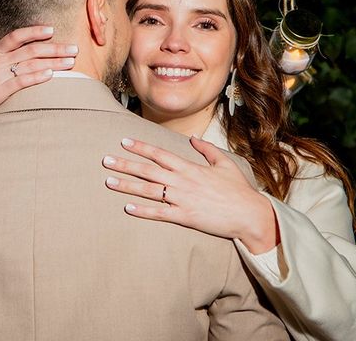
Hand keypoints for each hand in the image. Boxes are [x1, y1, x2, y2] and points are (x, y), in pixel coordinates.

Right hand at [0, 8, 78, 135]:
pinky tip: (51, 76)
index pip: (16, 36)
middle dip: (54, 48)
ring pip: (30, 65)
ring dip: (53, 63)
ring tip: (70, 62)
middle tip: (74, 48)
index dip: (34, 32)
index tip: (51, 30)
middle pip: (30, 50)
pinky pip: (21, 82)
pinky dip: (36, 78)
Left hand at [102, 136, 278, 253]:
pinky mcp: (184, 217)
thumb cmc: (238, 190)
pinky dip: (142, 210)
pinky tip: (127, 207)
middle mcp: (182, 181)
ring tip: (108, 181)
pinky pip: (159, 213)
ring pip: (148, 190)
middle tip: (105, 160)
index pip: (159, 153)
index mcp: (190, 167)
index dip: (140, 147)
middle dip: (125, 164)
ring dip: (127, 185)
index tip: (124, 141)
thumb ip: (207, 150)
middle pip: (147, 170)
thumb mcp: (225, 164)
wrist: (250, 215)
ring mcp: (182, 199)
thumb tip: (193, 138)